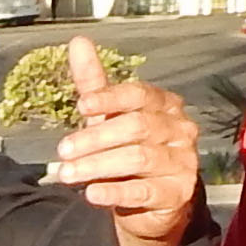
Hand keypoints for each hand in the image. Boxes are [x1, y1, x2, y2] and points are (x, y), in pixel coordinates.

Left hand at [49, 73, 200, 245]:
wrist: (150, 204)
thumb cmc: (128, 151)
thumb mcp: (108, 116)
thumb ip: (94, 83)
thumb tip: (78, 42)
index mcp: (165, 105)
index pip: (139, 94)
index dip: (109, 98)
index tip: (81, 105)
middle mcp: (179, 130)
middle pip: (137, 126)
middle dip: (95, 138)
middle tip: (63, 151)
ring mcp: (183, 162)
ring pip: (139, 157)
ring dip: (98, 165)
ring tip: (67, 174)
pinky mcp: (178, 193)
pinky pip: (145, 190)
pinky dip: (116, 191)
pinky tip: (92, 194)